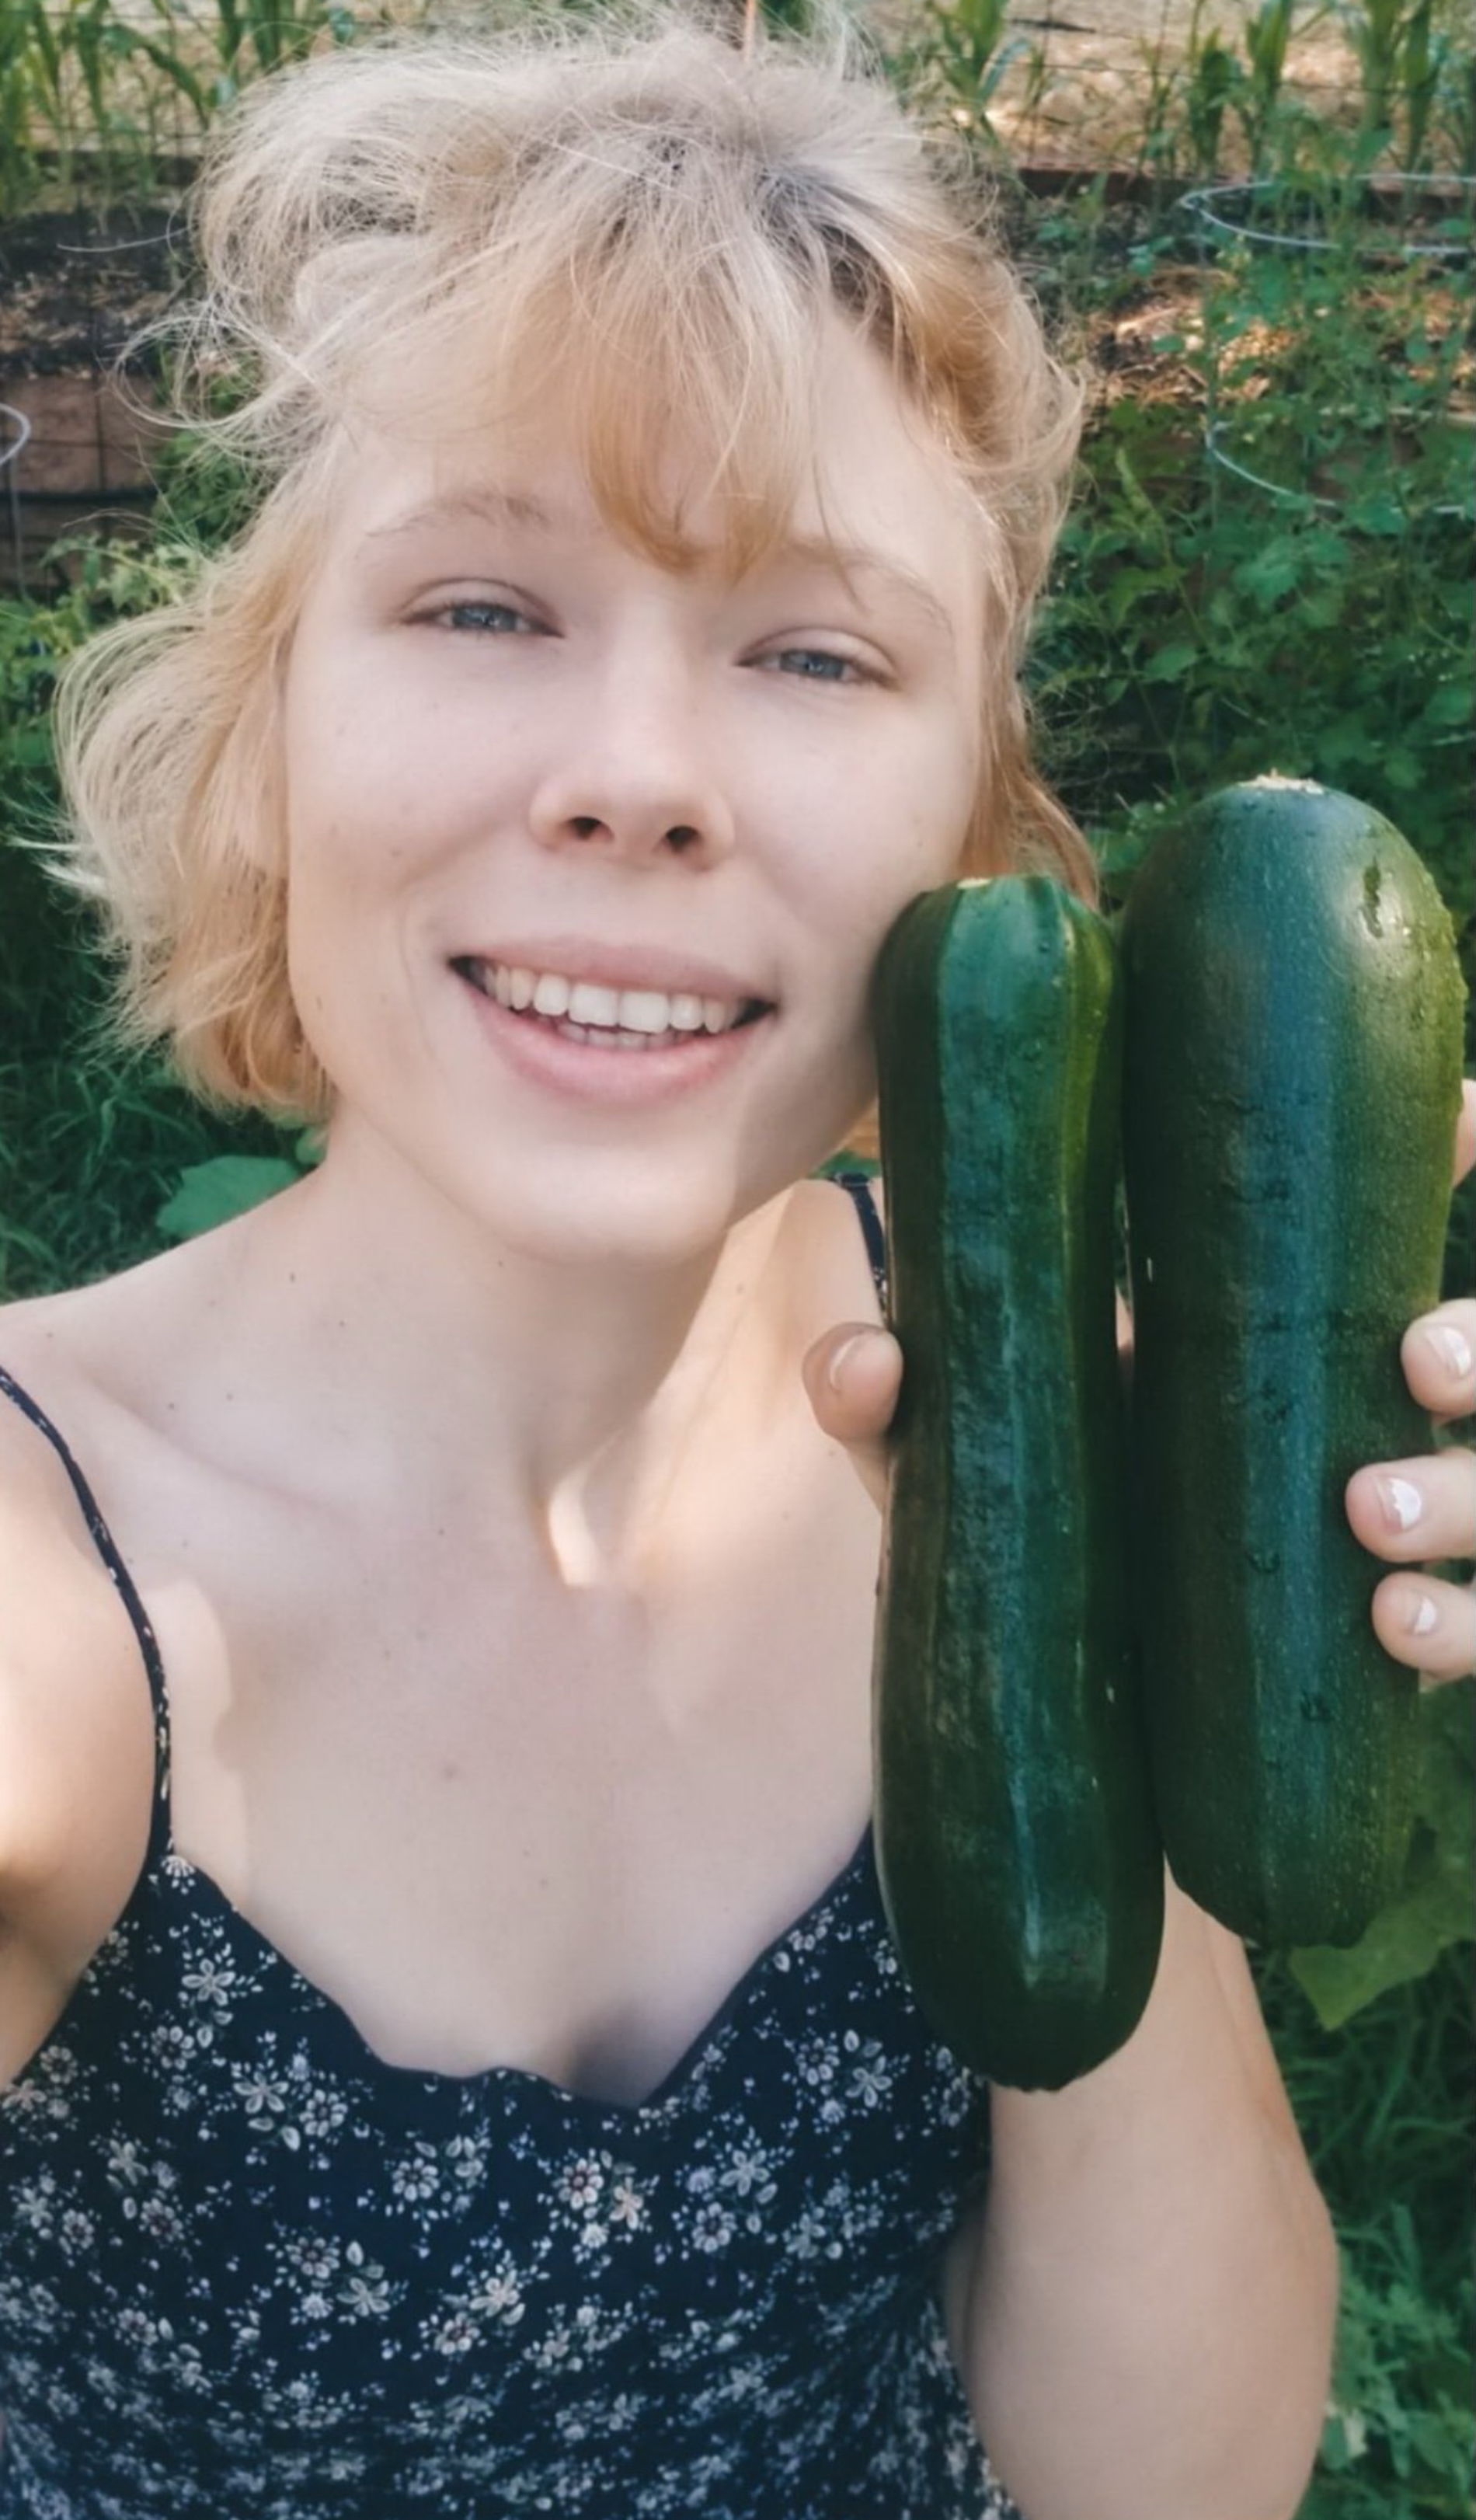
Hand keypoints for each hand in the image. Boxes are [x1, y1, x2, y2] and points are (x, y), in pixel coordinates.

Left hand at [804, 1081, 1475, 1678]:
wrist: (1069, 1695)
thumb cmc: (1027, 1518)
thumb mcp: (958, 1443)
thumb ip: (902, 1389)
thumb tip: (871, 1360)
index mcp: (1280, 1326)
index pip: (1391, 1218)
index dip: (1450, 1148)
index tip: (1468, 1114)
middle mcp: (1365, 1413)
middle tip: (1413, 1360)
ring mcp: (1405, 1525)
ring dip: (1466, 1492)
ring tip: (1370, 1509)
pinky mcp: (1407, 1640)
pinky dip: (1455, 1627)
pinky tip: (1390, 1623)